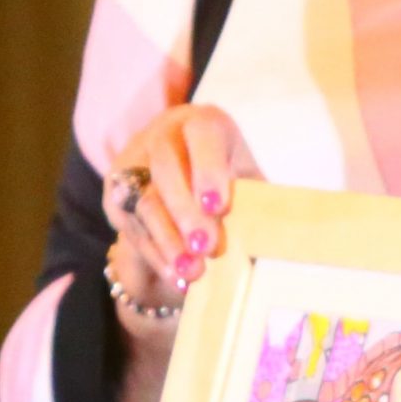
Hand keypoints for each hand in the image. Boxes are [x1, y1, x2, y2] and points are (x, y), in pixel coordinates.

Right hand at [102, 105, 259, 326]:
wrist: (182, 188)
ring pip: (143, 200)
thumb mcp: (246, 182)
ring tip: (193, 273)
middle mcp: (162, 135)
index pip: (201, 135)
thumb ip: (258, 199)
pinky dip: (157, 255)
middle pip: (165, 167)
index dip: (208, 169)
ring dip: (169, 240)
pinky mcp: (115, 195)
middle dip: (186, 212)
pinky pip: (132, 227)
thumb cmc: (229, 183)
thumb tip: (285, 233)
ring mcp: (133, 162)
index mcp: (202, 123)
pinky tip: (177, 278)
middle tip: (207, 248)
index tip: (219, 206)